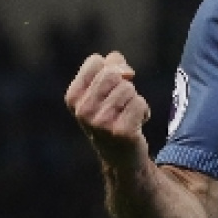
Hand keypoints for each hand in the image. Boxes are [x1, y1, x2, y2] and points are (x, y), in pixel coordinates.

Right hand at [64, 51, 151, 165]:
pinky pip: (140, 103)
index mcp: (73, 97)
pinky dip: (144, 111)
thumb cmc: (113, 115)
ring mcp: (100, 123)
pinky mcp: (120, 132)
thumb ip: (111, 66)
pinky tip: (136, 124)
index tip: (111, 87)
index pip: (96, 61)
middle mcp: (82, 110)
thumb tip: (118, 61)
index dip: (111, 68)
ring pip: (128, 89)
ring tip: (127, 115)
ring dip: (134, 100)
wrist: (120, 156)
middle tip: (121, 104)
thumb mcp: (104, 90)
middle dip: (124, 85)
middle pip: (113, 74)